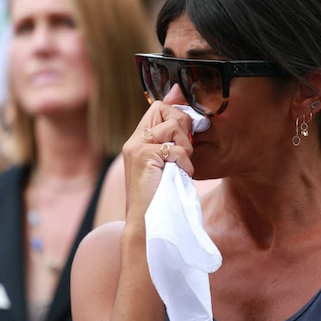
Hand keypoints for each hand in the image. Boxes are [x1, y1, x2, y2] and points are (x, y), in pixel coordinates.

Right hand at [122, 101, 194, 221]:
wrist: (147, 223)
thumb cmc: (162, 197)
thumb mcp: (169, 164)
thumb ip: (174, 138)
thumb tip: (180, 97)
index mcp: (138, 141)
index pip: (160, 107)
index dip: (177, 117)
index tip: (185, 139)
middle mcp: (134, 141)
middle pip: (165, 109)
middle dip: (183, 128)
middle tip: (183, 154)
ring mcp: (137, 147)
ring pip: (174, 127)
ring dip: (185, 149)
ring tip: (179, 167)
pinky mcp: (143, 156)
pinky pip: (177, 149)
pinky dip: (184, 164)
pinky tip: (178, 176)